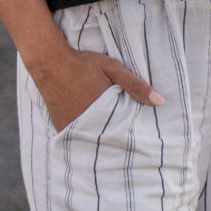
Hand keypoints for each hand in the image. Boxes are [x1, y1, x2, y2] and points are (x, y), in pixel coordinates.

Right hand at [32, 45, 164, 134]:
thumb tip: (160, 101)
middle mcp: (88, 124)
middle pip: (109, 140)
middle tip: (130, 147)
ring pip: (93, 142)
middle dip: (119, 142)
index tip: (141, 140)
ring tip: (112, 144)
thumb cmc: (84, 64)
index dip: (133, 135)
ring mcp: (73, 128)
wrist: (51, 63)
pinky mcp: (62, 129)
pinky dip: (85, 139)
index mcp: (104, 111)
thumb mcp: (113, 69)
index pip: (125, 132)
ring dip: (102, 142)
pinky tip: (93, 138)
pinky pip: (77, 140)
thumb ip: (135, 85)